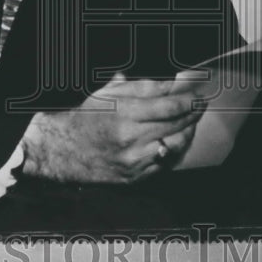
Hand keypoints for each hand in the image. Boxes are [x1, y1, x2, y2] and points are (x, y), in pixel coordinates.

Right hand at [21, 70, 207, 183]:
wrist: (60, 150)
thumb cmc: (84, 118)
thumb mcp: (109, 94)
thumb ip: (143, 88)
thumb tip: (171, 85)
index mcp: (125, 114)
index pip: (170, 106)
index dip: (190, 100)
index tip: (198, 96)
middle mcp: (131, 139)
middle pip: (177, 125)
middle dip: (193, 114)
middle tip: (200, 106)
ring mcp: (134, 161)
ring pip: (174, 146)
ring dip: (187, 133)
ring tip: (190, 123)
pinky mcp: (133, 177)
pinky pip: (163, 164)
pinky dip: (172, 150)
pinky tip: (173, 140)